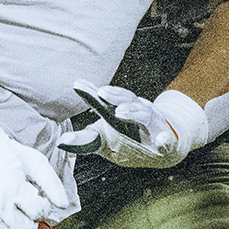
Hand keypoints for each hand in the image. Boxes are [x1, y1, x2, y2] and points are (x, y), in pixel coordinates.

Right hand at [0, 117, 76, 228]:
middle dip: (32, 219)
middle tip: (26, 205)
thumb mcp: (35, 161)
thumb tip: (63, 205)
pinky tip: (2, 220)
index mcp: (13, 187)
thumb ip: (52, 183)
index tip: (36, 196)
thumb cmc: (8, 155)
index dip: (43, 205)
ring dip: (17, 228)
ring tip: (14, 210)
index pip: (39, 212)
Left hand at [58, 82, 207, 169]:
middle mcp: (136, 114)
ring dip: (133, 111)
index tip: (77, 83)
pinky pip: (166, 140)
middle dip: (114, 95)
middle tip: (100, 91)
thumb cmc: (130, 139)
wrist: (167, 144)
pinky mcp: (166, 141)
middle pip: (125, 100)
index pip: (103, 102)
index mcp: (118, 115)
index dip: (90, 93)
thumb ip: (84, 140)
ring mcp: (152, 126)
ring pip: (144, 114)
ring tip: (120, 111)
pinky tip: (162, 138)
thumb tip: (60, 141)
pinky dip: (164, 139)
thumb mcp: (105, 141)